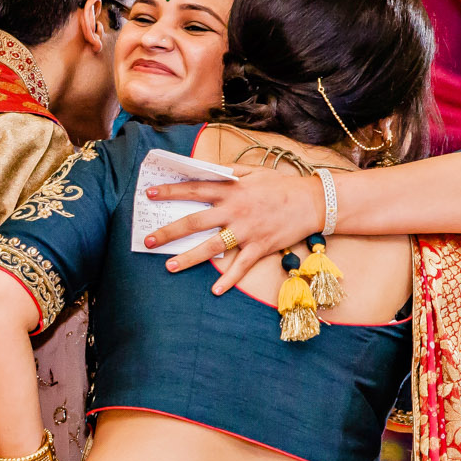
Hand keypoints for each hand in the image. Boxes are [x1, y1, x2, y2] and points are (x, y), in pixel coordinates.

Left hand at [142, 165, 322, 294]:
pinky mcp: (260, 246)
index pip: (194, 189)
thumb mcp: (253, 172)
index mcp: (231, 190)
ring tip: (169, 266)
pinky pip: (241, 266)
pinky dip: (229, 279)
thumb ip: (228, 172)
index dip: (170, 191)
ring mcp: (247, 230)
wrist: (312, 202)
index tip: (149, 194)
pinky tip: (215, 290)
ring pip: (212, 246)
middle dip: (169, 231)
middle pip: (195, 221)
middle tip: (148, 240)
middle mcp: (235, 210)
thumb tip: (205, 169)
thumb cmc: (280, 186)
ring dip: (189, 258)